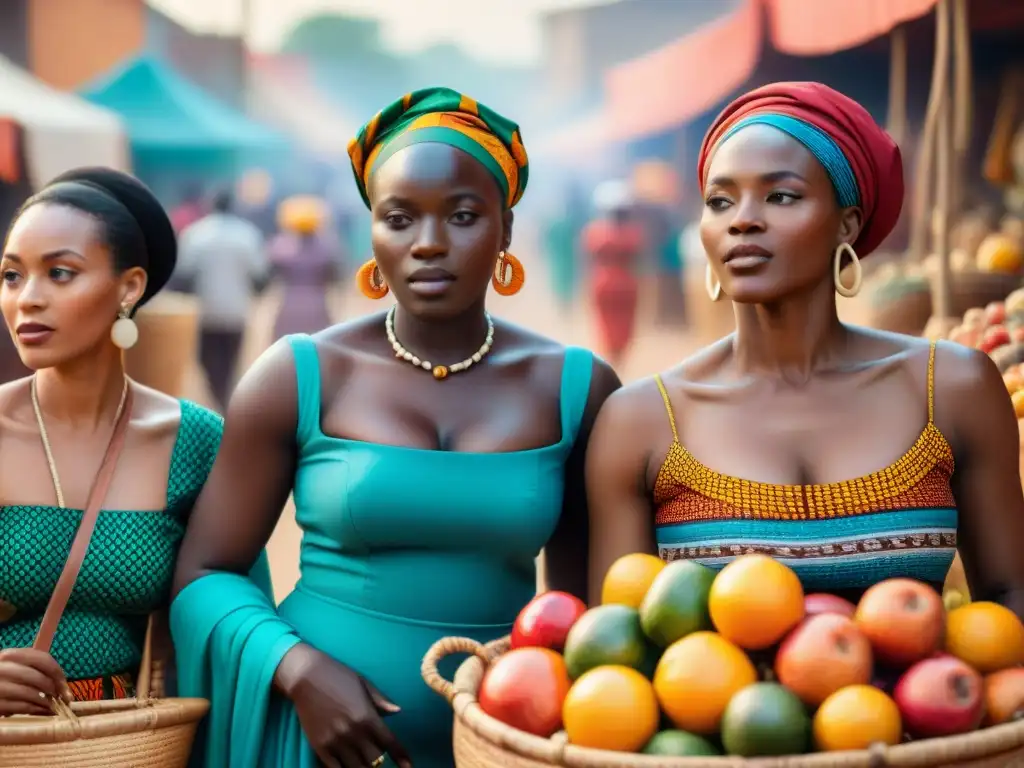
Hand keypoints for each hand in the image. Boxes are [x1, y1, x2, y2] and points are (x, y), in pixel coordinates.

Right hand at [0, 648, 71, 716]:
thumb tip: (63, 687)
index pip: (43, 659)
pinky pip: (21, 707)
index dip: (59, 674)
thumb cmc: (3, 681)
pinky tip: (40, 712)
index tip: (66, 686)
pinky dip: (35, 710)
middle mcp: (2, 668)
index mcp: (11, 655)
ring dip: (45, 703)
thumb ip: (36, 671)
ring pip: (31, 694)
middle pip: (39, 678)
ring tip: (51, 707)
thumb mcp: (17, 670)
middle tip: (61, 699)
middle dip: (54, 690)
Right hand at [274, 643, 411, 767]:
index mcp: (367, 717)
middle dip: (381, 761)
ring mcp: (335, 742)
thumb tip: (397, 711)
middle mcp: (353, 733)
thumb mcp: (364, 684)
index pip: (390, 743)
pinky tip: (349, 765)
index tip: (408, 766)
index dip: (401, 757)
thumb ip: (381, 701)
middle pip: (375, 761)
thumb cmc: (338, 676)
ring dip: (364, 766)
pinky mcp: (320, 748)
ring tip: (365, 761)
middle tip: (380, 756)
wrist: (305, 676)